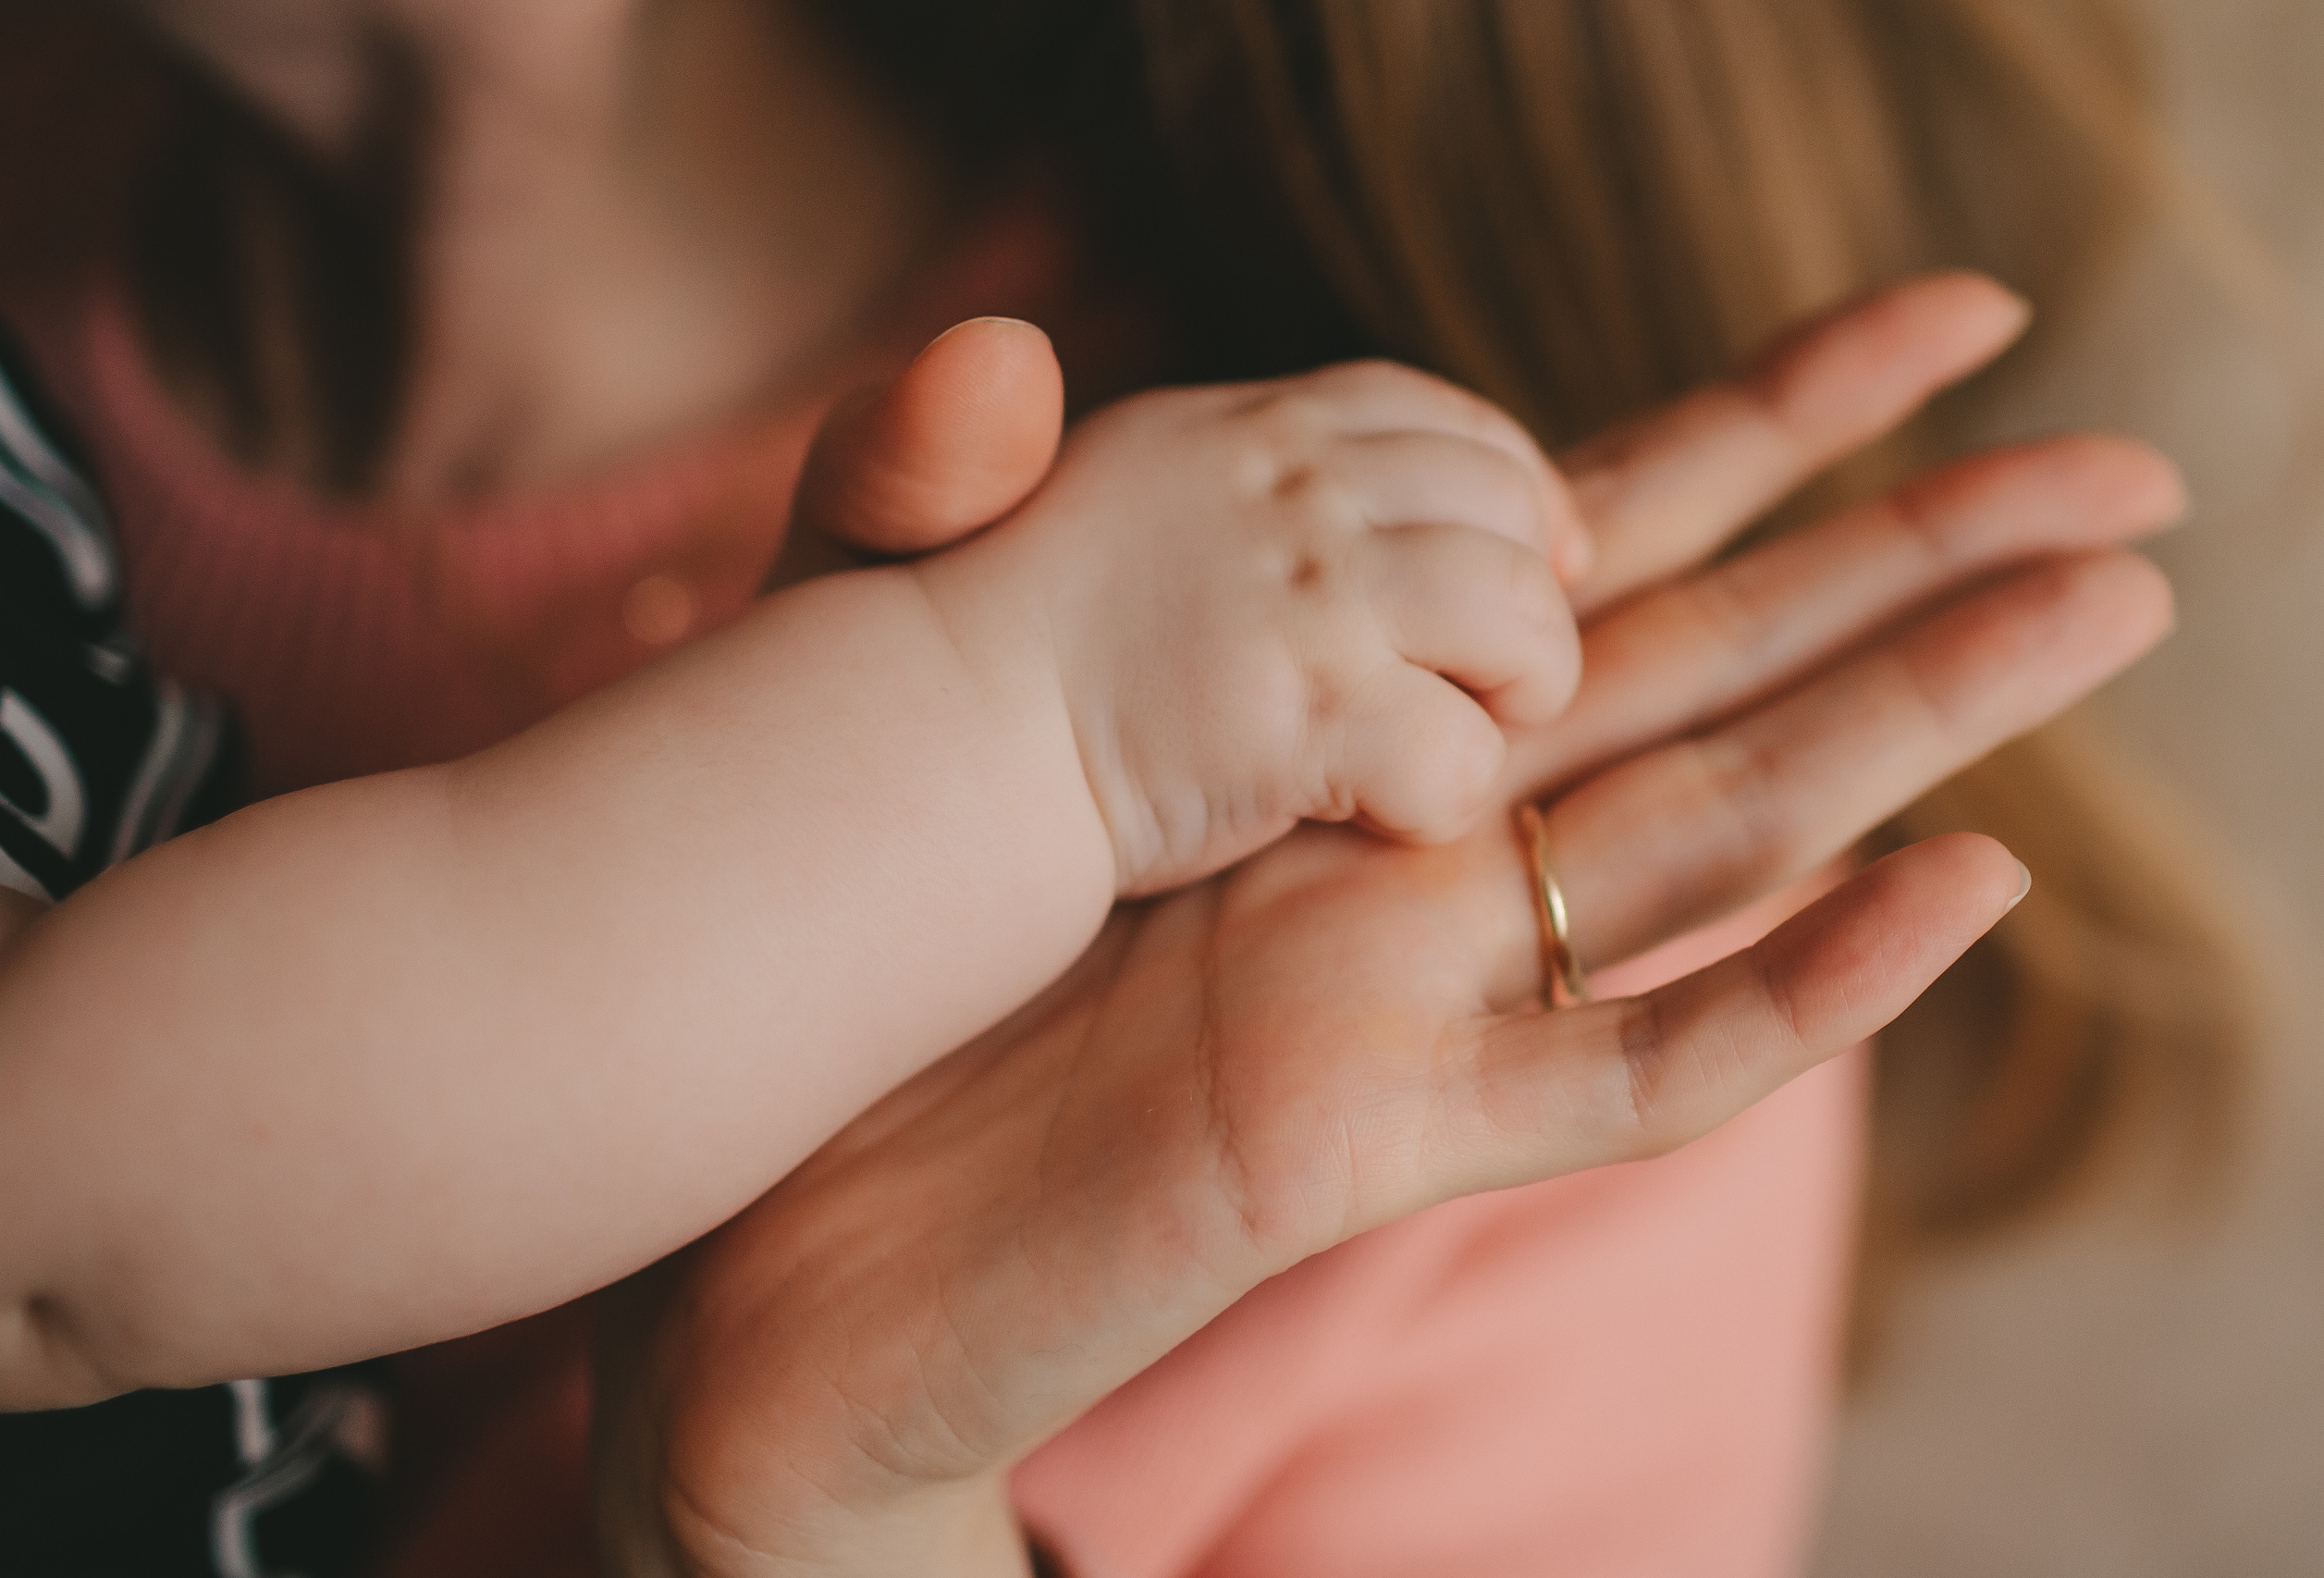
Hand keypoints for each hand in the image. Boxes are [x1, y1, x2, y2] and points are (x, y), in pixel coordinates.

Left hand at [599, 275, 2181, 1575]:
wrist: (782, 1223)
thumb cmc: (856, 955)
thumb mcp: (886, 683)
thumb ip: (936, 502)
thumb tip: (1009, 339)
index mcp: (1343, 718)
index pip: (1596, 541)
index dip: (1774, 427)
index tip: (1937, 320)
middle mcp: (1421, 849)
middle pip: (1716, 673)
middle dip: (1921, 564)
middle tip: (2130, 472)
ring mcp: (1417, 993)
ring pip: (1722, 843)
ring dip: (1922, 732)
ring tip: (2107, 609)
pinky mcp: (1376, 1133)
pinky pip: (1628, 1071)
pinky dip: (1797, 988)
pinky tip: (1958, 885)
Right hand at [908, 357, 1590, 894]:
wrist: (906, 748)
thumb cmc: (954, 644)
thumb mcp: (1018, 491)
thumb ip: (1114, 448)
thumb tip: (1087, 379)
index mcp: (1237, 433)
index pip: (1436, 422)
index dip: (1507, 492)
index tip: (1529, 558)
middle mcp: (1286, 490)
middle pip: (1504, 512)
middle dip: (1528, 600)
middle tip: (1493, 683)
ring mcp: (1303, 600)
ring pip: (1521, 621)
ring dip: (1515, 695)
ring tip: (1449, 741)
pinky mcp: (1304, 718)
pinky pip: (1461, 756)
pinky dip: (1439, 800)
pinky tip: (1370, 815)